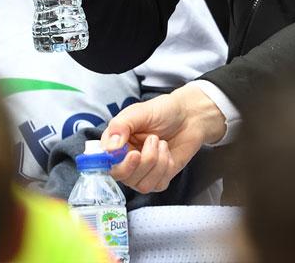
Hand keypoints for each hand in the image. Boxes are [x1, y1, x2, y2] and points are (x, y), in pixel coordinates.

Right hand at [101, 84, 226, 192]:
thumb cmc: (163, 111)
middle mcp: (124, 160)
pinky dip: (166, 166)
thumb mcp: (140, 111)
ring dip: (156, 161)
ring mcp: (141, 172)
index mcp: (115, 144)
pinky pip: (158, 184)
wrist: (190, 116)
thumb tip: (110, 147)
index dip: (116, 163)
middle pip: (121, 176)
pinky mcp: (158, 178)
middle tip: (152, 140)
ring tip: (161, 142)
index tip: (133, 153)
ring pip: (141, 184)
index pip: (104, 163)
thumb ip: (121, 126)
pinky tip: (168, 152)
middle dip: (141, 161)